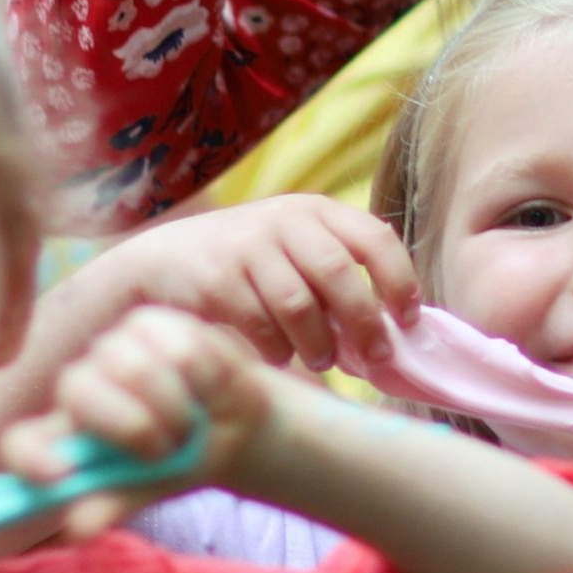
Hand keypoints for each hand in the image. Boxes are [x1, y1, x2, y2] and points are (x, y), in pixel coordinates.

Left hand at [1, 305, 274, 535]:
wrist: (234, 427)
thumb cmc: (180, 462)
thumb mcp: (148, 489)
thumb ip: (112, 502)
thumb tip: (78, 529)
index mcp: (66, 438)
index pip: (22, 443)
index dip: (31, 457)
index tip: (59, 477)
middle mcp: (79, 387)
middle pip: (77, 388)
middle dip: (135, 426)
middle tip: (166, 449)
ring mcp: (110, 350)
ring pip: (135, 366)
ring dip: (176, 404)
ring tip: (189, 418)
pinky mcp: (145, 324)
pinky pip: (177, 346)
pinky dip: (203, 376)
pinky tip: (206, 385)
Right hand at [53, 195, 420, 373]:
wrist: (163, 260)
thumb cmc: (249, 265)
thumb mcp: (294, 250)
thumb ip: (337, 275)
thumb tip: (392, 332)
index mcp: (315, 210)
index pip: (373, 237)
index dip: (399, 279)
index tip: (409, 318)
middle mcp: (283, 220)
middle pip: (338, 274)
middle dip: (364, 323)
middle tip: (376, 358)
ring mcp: (247, 247)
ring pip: (299, 305)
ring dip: (320, 343)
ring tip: (325, 361)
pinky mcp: (216, 279)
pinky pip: (260, 325)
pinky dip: (277, 350)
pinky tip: (280, 357)